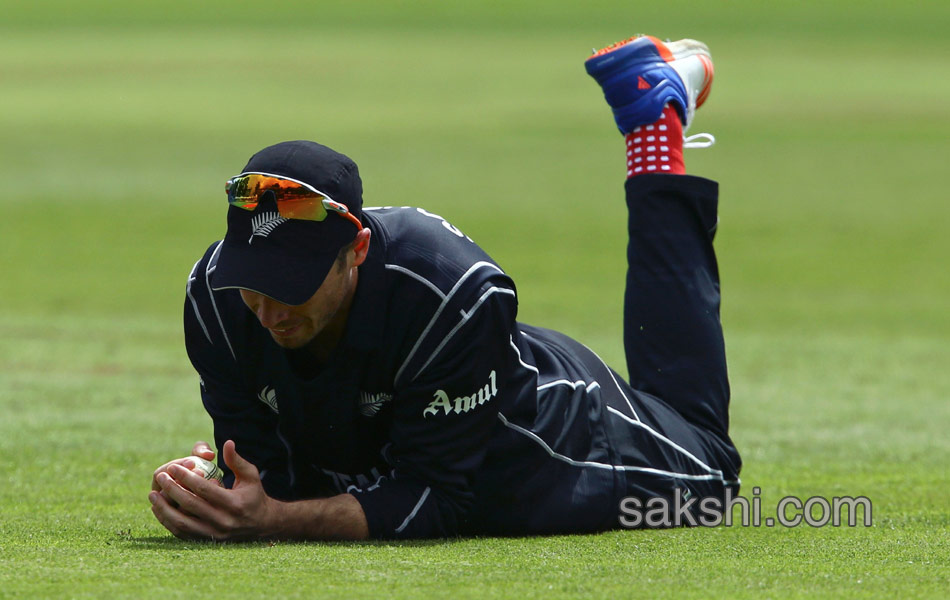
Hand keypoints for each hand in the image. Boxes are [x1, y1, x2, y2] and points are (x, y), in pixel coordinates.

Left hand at [149, 440, 280, 540]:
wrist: (261, 525)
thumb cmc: (254, 495)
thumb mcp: (250, 476)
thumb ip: (237, 460)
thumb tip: (227, 443)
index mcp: (234, 504)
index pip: (204, 489)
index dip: (187, 477)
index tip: (174, 467)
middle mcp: (224, 521)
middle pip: (190, 505)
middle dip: (172, 489)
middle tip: (161, 476)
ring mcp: (214, 533)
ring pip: (182, 523)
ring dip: (164, 509)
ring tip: (152, 494)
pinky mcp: (206, 541)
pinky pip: (182, 533)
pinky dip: (167, 521)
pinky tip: (159, 509)